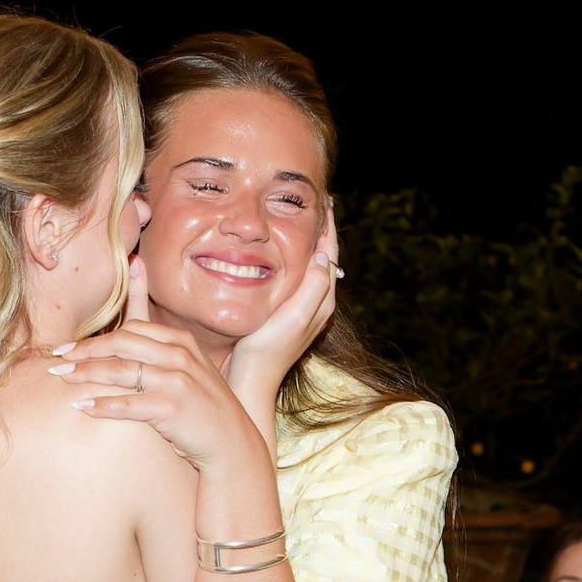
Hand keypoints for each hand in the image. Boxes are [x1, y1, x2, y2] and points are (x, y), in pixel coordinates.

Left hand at [47, 305, 260, 477]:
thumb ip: (158, 343)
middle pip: (121, 344)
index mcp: (180, 341)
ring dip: (86, 374)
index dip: (96, 338)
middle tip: (57, 361)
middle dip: (84, 351)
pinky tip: (82, 407)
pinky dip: (102, 404)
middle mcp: (179, 355)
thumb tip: (134, 298)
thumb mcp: (186, 368)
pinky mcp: (172, 407)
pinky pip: (128, 403)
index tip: (69, 347)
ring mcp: (177, 380)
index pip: (131, 329)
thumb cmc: (201, 407)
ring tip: (62, 380)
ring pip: (120, 370)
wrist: (230, 443)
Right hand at [225, 203, 341, 428]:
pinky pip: (293, 277)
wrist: (250, 381)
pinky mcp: (285, 314)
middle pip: (323, 257)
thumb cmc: (267, 350)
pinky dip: (290, 259)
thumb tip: (323, 254)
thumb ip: (313, 286)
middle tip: (312, 202)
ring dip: (305, 243)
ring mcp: (301, 310)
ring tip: (296, 220)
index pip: (330, 253)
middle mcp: (317, 303)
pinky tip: (275, 253)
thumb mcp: (293, 315)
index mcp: (323, 300)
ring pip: (308, 267)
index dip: (328, 225)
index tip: (325, 199)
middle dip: (319, 230)